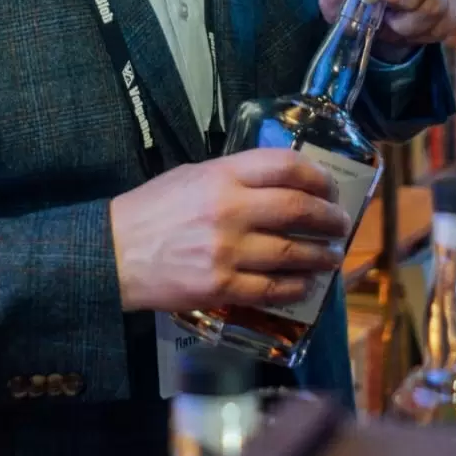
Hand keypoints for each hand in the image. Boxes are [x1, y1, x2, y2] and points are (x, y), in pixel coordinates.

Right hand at [109, 150, 351, 313]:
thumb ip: (233, 176)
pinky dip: (296, 286)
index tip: (328, 188)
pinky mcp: (221, 287)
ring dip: (320, 255)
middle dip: (328, 218)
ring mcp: (227, 250)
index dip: (316, 176)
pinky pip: (272, 288)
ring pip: (292, 253)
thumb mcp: (191, 176)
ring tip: (330, 255)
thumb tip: (277, 183)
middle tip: (340, 223)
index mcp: (222, 175)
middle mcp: (229, 209)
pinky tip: (305, 284)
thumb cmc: (153, 209)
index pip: (284, 166)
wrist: (115, 253)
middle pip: (298, 209)